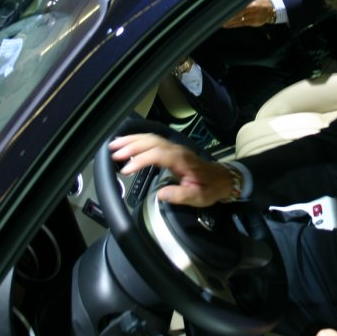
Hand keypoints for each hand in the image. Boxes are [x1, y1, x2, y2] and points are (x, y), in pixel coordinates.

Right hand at [108, 133, 233, 205]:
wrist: (222, 179)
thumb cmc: (210, 188)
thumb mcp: (198, 197)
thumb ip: (180, 195)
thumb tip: (160, 194)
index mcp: (181, 160)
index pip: (157, 154)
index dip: (140, 160)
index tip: (126, 170)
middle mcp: (176, 150)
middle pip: (151, 141)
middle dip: (131, 145)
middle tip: (113, 151)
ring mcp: (174, 148)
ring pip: (151, 138)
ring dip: (132, 140)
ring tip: (115, 144)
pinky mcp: (172, 149)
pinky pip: (153, 141)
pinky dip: (139, 140)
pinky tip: (128, 143)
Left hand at [223, 0, 274, 27]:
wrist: (273, 8)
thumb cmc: (261, 1)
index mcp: (252, 3)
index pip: (239, 5)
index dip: (231, 7)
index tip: (222, 8)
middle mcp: (252, 10)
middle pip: (238, 13)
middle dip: (228, 15)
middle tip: (218, 16)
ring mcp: (253, 17)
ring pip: (239, 20)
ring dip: (229, 21)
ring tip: (220, 22)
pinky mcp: (253, 23)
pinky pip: (241, 24)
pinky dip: (233, 25)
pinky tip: (227, 25)